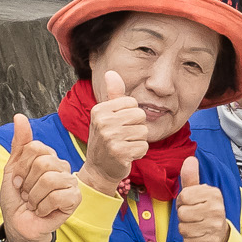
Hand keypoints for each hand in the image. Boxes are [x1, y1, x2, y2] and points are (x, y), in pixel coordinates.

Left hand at [0, 114, 80, 241]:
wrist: (19, 225)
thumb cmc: (17, 199)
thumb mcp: (12, 170)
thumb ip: (19, 144)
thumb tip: (19, 117)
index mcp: (48, 157)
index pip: (35, 148)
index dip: (21, 167)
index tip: (18, 181)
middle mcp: (62, 166)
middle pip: (42, 162)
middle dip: (27, 183)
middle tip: (27, 194)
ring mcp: (70, 182)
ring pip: (49, 179)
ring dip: (34, 197)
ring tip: (34, 203)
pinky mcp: (75, 199)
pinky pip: (57, 196)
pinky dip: (43, 207)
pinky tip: (43, 211)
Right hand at [81, 70, 151, 192]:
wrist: (98, 169)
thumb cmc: (106, 139)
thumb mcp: (106, 115)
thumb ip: (112, 94)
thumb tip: (111, 73)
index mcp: (99, 110)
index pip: (133, 103)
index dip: (131, 115)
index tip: (119, 124)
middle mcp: (103, 122)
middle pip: (140, 116)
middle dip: (137, 127)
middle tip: (123, 136)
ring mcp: (110, 138)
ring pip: (144, 132)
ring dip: (138, 141)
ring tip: (124, 145)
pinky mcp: (119, 153)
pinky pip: (143, 147)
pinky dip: (138, 152)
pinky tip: (126, 155)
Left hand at [176, 157, 230, 241]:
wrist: (219, 233)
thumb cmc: (205, 209)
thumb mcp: (199, 192)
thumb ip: (191, 177)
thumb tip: (190, 159)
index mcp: (214, 194)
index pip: (184, 196)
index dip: (182, 201)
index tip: (190, 203)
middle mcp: (217, 210)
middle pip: (182, 213)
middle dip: (183, 215)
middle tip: (192, 215)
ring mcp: (215, 227)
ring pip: (183, 228)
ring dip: (185, 228)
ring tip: (195, 224)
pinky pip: (187, 241)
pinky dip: (189, 239)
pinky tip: (198, 235)